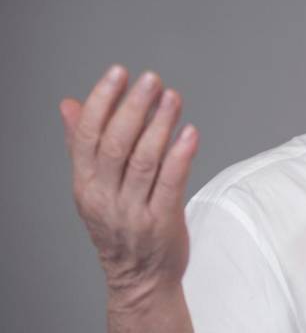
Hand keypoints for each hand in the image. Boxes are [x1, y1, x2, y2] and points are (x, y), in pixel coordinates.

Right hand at [60, 64, 198, 312]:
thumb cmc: (120, 225)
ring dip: (160, 125)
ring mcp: (133, 211)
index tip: (119, 73)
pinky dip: (181, 156)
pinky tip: (190, 132)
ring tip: (173, 97)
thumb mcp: (94, 186)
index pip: (87, 136)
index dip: (102, 101)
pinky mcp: (162, 221)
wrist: (139, 277)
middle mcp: (105, 197)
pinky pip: (171, 183)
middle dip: (134, 107)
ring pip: (144, 161)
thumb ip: (82, 145)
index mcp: (85, 184)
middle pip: (116, 145)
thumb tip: (68, 104)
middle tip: (151, 79)